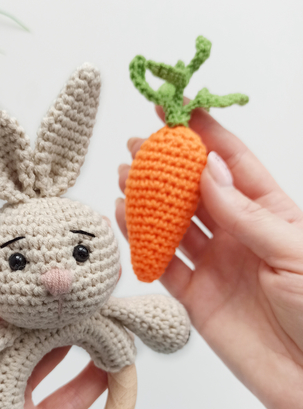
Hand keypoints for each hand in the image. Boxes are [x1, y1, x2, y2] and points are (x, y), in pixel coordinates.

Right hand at [116, 108, 302, 408]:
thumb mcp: (293, 251)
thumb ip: (245, 213)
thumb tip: (206, 170)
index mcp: (271, 214)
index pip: (233, 164)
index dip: (205, 135)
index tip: (177, 111)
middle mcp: (239, 234)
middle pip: (196, 190)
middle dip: (167, 164)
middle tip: (138, 145)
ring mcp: (215, 265)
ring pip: (174, 223)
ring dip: (148, 198)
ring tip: (124, 175)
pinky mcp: (195, 297)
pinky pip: (163, 264)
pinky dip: (142, 241)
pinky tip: (125, 217)